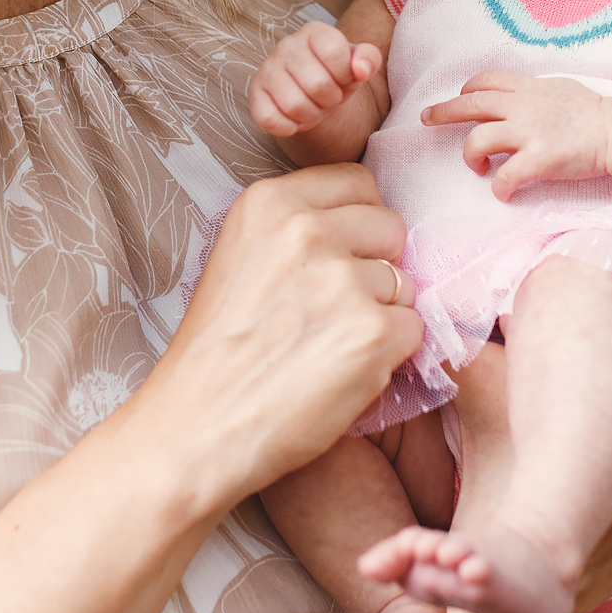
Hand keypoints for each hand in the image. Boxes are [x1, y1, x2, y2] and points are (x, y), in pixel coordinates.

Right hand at [139, 165, 420, 501]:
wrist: (196, 429)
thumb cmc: (217, 354)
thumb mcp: (240, 259)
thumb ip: (298, 231)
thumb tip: (368, 230)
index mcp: (269, 203)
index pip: (357, 183)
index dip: (357, 226)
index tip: (336, 260)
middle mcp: (306, 230)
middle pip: (390, 227)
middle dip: (376, 266)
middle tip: (334, 312)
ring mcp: (341, 279)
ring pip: (405, 282)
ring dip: (381, 315)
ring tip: (329, 347)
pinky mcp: (372, 332)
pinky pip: (415, 329)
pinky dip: (390, 356)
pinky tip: (343, 373)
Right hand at [249, 23, 384, 136]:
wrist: (311, 90)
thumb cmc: (336, 74)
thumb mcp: (358, 64)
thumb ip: (369, 59)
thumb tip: (361, 69)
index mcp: (314, 32)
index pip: (334, 52)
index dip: (344, 74)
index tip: (343, 78)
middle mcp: (286, 45)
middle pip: (317, 84)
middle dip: (330, 100)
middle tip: (329, 98)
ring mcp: (267, 70)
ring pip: (294, 105)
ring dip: (311, 115)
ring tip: (314, 107)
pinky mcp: (255, 95)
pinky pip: (270, 120)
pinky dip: (288, 127)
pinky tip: (294, 118)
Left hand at [420, 71, 611, 199]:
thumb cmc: (595, 114)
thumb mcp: (561, 89)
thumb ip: (535, 93)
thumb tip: (520, 96)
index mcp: (529, 89)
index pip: (487, 80)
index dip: (467, 88)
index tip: (459, 97)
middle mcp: (523, 107)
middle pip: (471, 104)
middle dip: (443, 111)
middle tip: (426, 119)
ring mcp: (529, 133)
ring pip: (478, 140)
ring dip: (470, 156)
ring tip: (477, 167)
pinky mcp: (539, 159)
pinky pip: (505, 176)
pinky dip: (499, 187)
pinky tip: (503, 193)